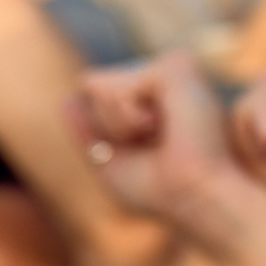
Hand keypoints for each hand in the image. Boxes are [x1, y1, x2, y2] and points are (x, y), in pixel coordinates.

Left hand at [71, 52, 239, 220]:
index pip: (96, 92)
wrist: (197, 198)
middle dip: (109, 125)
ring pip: (99, 85)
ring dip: (119, 124)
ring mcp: (173, 69)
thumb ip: (90, 132)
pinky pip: (116, 88)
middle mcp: (168, 77)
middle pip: (92, 86)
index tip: (145, 152)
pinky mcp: (176, 68)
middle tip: (154, 145)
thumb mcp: (115, 164)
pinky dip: (128, 117)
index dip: (105, 129)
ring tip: (162, 135)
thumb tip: (67, 100)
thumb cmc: (164, 192)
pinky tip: (164, 126)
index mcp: (159, 96)